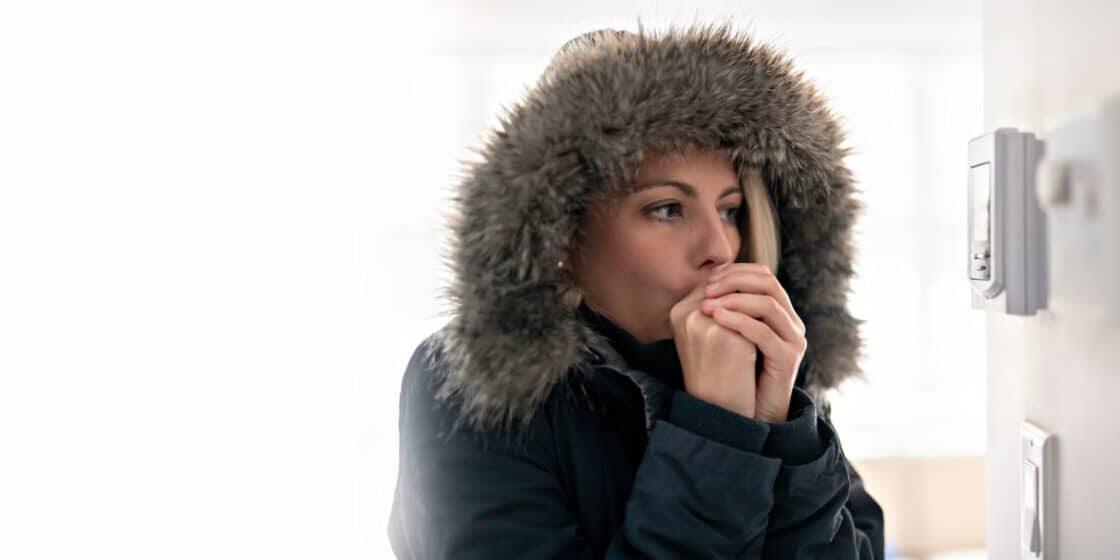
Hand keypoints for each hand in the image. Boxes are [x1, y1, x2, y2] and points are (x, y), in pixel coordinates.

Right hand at [669, 265, 758, 417]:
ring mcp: (705, 324)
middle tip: (769, 284)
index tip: (755, 282)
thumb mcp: (707, 335)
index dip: (736, 278)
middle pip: (726, 281)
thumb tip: (734, 279)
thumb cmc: (712, 372)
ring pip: (741, 293)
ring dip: (758, 294)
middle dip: (749, 281)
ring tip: (773, 301)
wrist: (717, 409)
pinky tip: (774, 319)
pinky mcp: (726, 336)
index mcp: (678, 312)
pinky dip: (764, 313)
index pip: (711, 281)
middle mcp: (687, 314)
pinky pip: (751, 313)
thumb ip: (714, 308)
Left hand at [699, 263, 807, 422]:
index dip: (736, 272)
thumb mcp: (729, 333)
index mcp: (780, 312)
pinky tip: (717, 319)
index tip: (708, 278)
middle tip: (707, 289)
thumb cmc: (734, 371)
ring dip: (734, 299)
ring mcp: (793, 339)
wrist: (748, 411)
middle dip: (735, 282)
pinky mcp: (788, 358)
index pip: (763, 276)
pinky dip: (738, 321)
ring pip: (768, 305)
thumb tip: (706, 279)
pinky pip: (764, 332)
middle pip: (769, 284)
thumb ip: (726, 308)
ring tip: (706, 305)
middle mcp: (791, 322)